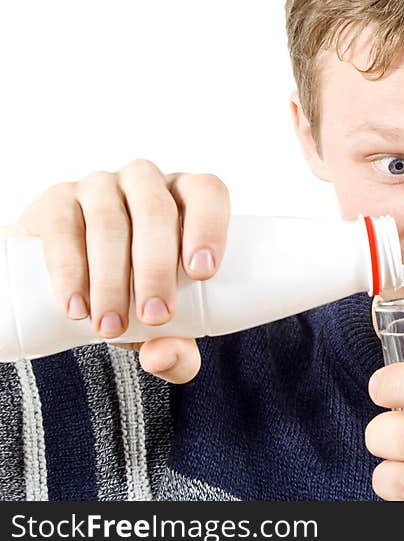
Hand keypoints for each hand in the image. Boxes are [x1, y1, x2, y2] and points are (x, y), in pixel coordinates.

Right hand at [15, 158, 230, 382]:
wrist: (75, 287)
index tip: (202, 273)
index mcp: (186, 199)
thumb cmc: (137, 295)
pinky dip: (70, 270)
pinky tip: (76, 305)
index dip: (209, 226)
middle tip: (156, 317)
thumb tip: (163, 357)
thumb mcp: (165, 326)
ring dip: (112, 278)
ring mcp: (99, 187)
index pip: (207, 193)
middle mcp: (145, 183)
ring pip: (110, 222)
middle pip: (157, 212)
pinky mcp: (56, 202)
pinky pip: (63, 228)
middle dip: (157, 269)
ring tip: (111, 327)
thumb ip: (176, 351)